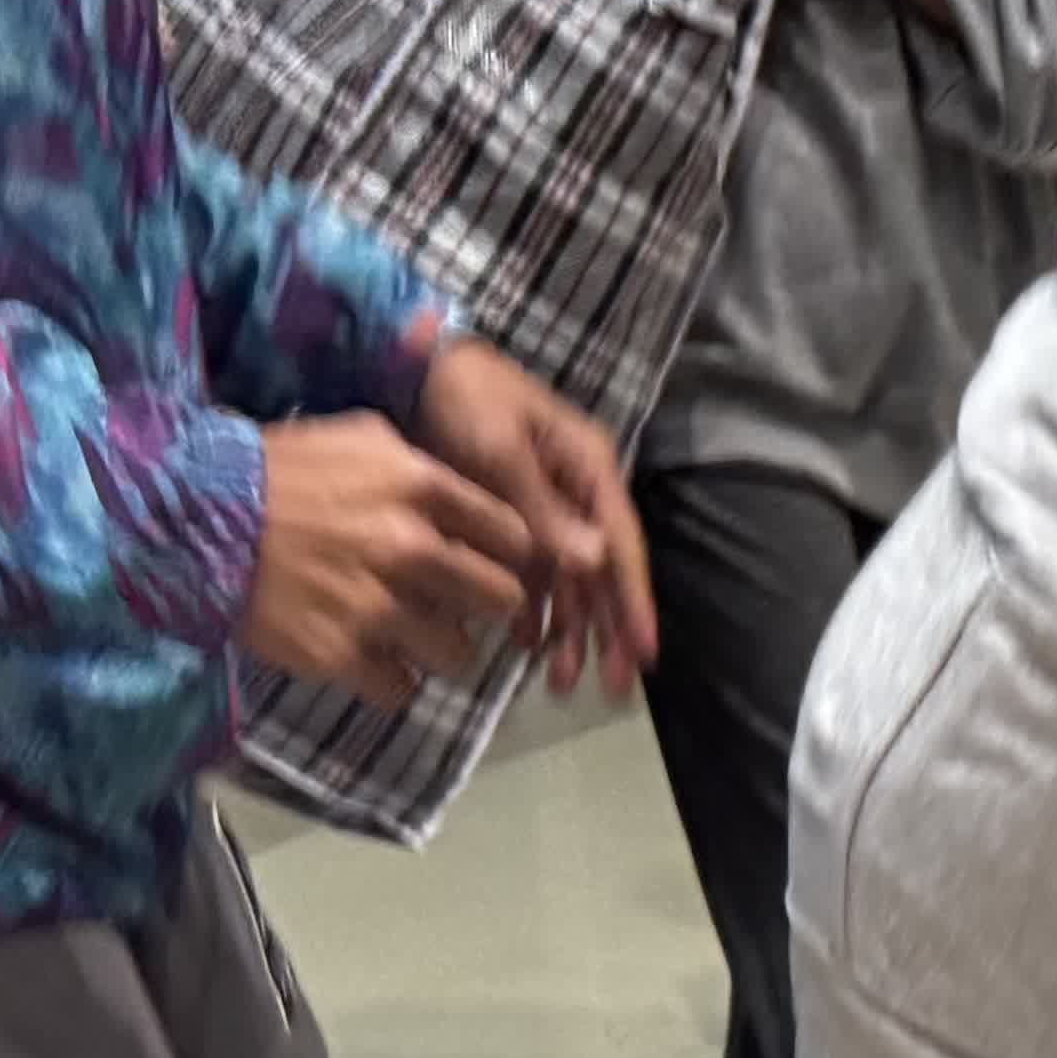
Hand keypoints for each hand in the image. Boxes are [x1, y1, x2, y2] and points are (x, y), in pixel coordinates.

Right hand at [238, 411, 532, 707]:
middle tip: (456, 603)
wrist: (195, 516)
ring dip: (440, 648)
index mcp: (421, 488)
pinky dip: (392, 680)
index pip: (514, 537)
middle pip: (502, 600)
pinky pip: (403, 690)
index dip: (509, 554)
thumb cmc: (278, 470)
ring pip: (459, 655)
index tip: (492, 562)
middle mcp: (410, 549)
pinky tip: (371, 658)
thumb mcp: (358, 438)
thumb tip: (468, 497)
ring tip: (409, 634)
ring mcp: (377, 609)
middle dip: (484, 604)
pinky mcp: (342, 657)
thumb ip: (421, 466)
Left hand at [412, 336, 657, 698]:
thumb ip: (544, 509)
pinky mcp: (517, 523)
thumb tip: (594, 561)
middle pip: (604, 574)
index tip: (643, 652)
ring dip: (571, 632)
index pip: (621, 545)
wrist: (413, 368)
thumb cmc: (468, 398)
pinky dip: (533, 612)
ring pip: (572, 584)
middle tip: (611, 688)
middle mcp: (578, 497)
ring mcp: (548, 513)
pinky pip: (535, 577)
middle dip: (608, 632)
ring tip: (561, 684)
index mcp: (589, 470)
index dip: (633, 601)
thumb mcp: (502, 450)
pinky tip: (526, 647)